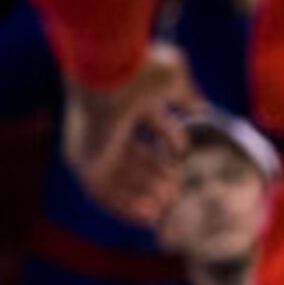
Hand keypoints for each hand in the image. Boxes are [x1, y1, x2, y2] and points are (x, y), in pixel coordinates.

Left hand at [63, 43, 200, 226]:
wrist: (110, 72)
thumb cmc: (140, 70)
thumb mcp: (172, 80)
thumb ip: (187, 95)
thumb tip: (200, 109)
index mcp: (119, 100)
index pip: (143, 126)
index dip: (165, 141)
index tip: (183, 157)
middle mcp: (102, 124)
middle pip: (130, 157)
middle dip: (155, 175)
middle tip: (178, 189)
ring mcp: (91, 144)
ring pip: (118, 177)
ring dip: (144, 192)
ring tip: (170, 200)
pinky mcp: (83, 161)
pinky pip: (102, 193)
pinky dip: (124, 205)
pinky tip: (149, 214)